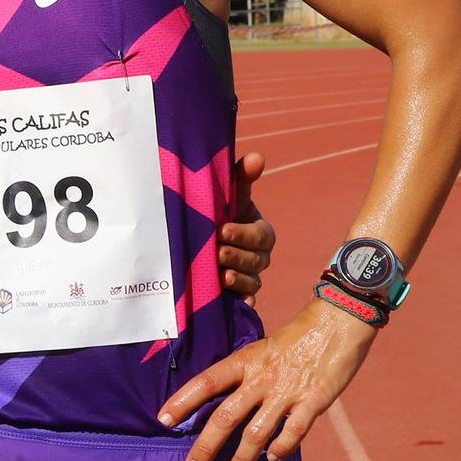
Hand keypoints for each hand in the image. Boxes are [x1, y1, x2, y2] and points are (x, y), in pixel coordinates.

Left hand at [158, 298, 377, 460]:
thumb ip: (246, 373)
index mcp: (245, 360)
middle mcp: (261, 378)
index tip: (163, 419)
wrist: (338, 322)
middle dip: (207, 445)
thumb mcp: (262, 348)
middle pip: (225, 416)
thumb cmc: (297, 336)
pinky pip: (293, 432)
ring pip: (256, 433)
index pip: (205, 382)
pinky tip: (273, 459)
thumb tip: (224, 398)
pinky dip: (282, 448)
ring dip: (242, 458)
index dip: (183, 401)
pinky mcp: (313, 402)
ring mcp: (287, 392)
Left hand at [216, 151, 274, 296]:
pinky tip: (233, 304)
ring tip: (221, 276)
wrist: (199, 241)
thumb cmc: (219, 213)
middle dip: (238, 256)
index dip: (244, 234)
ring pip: (252, 282)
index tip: (222, 230)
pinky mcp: (238, 295)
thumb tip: (257, 156)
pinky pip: (245, 303)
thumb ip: (241, 177)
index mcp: (260, 232)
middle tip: (217, 252)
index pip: (261, 236)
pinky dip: (242, 304)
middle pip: (256, 261)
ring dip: (238, 280)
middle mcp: (259, 256)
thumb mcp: (228, 195)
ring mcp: (250, 277)